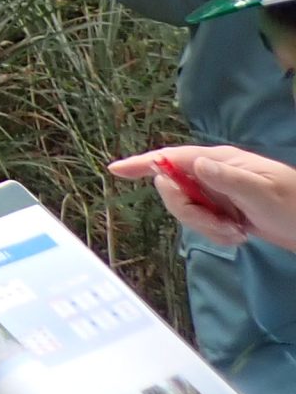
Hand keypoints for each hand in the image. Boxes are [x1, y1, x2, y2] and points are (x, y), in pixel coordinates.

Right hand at [112, 145, 295, 247]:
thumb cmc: (294, 203)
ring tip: (237, 233)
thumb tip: (195, 164)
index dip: (142, 163)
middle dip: (190, 212)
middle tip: (222, 226)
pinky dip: (215, 234)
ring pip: (186, 209)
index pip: (171, 157)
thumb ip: (227, 178)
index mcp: (218, 161)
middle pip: (174, 190)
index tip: (116, 170)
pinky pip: (201, 223)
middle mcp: (211, 174)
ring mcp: (216, 193)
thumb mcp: (262, 191)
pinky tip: (238, 236)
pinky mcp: (222, 211)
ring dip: (206, 227)